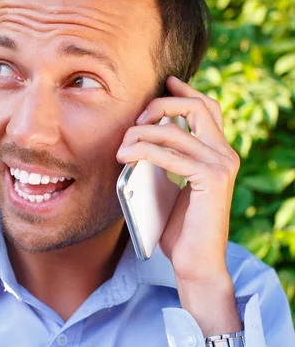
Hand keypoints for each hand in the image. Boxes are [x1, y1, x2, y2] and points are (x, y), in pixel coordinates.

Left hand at [116, 76, 239, 285]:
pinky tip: (126, 156)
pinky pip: (170, 153)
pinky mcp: (212, 179)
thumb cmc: (179, 228)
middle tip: (135, 120)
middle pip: (196, 106)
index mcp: (218, 153)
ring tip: (121, 148)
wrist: (195, 264)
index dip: (185, 91)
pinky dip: (143, 150)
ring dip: (141, 133)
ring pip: (176, 129)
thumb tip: (140, 137)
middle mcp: (225, 154)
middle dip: (160, 105)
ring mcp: (222, 165)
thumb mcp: (170, 186)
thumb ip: (165, 161)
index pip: (207, 108)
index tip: (163, 83)